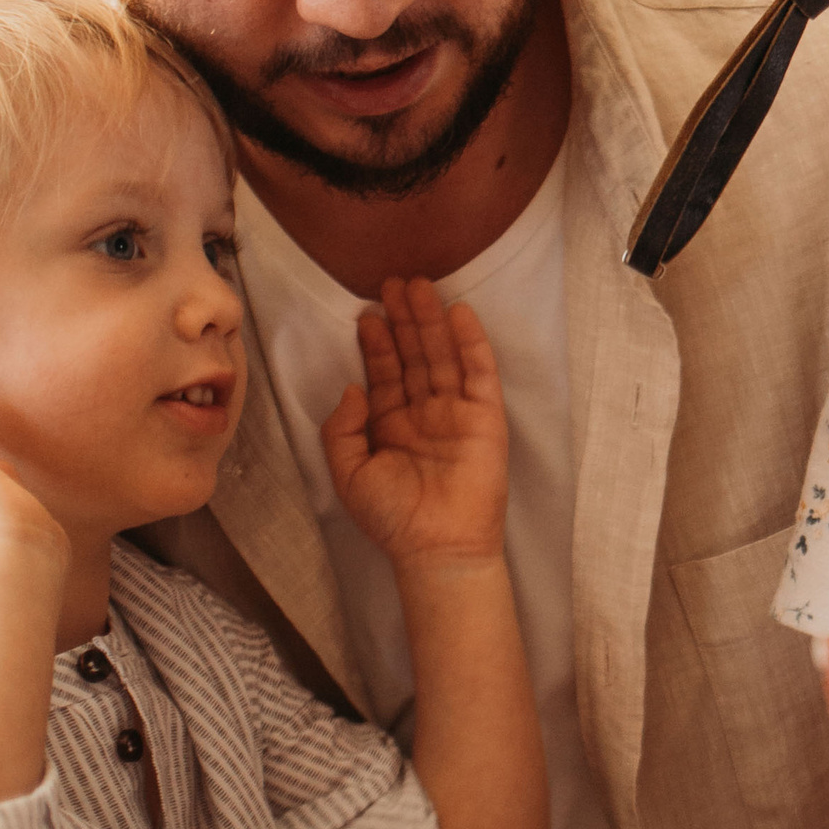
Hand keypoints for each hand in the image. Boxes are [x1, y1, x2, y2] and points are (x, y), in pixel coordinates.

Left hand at [323, 280, 507, 570]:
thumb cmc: (392, 517)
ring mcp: (456, 412)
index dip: (376, 344)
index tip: (366, 314)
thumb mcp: (348, 473)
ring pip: (443, 356)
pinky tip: (459, 314)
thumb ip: (343, 429)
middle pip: (414, 356)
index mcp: (391, 426)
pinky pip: (479, 373)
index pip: (384, 375)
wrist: (437, 545)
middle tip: (392, 283)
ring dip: (431, 321)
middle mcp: (424, 413)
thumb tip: (352, 386)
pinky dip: (471, 342)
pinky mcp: (486, 417)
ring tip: (418, 286)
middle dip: (403, 320)